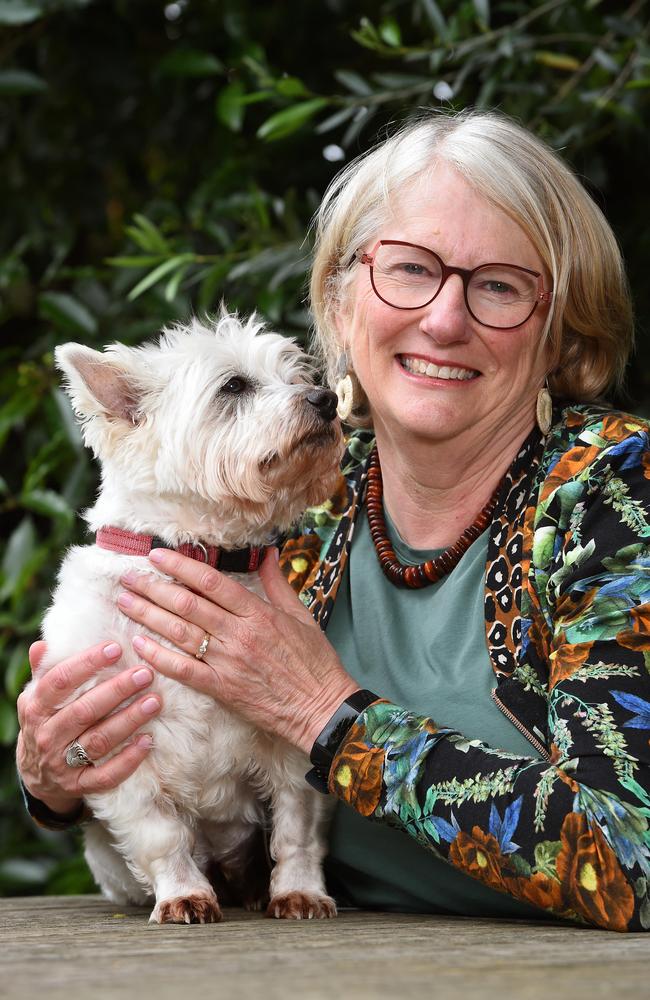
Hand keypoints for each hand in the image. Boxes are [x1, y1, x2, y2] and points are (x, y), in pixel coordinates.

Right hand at [16, 640, 160, 816]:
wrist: (36, 776)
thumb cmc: (46, 723)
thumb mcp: (37, 697)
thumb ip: (44, 671)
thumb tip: (43, 642)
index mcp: (36, 708)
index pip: (60, 681)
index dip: (87, 664)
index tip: (115, 648)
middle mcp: (47, 736)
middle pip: (84, 711)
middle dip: (117, 691)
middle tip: (145, 673)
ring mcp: (62, 764)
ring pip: (99, 741)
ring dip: (129, 721)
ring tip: (154, 701)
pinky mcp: (79, 786)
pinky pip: (106, 776)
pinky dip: (128, 760)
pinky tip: (148, 741)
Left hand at [117, 548, 359, 753]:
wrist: (321, 707)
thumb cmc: (314, 662)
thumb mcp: (301, 615)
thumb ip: (277, 583)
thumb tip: (266, 552)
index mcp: (259, 613)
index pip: (212, 582)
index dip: (182, 566)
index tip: (158, 555)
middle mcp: (239, 634)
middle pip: (188, 604)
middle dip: (154, 588)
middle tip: (128, 576)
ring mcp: (228, 662)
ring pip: (180, 633)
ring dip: (148, 615)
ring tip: (125, 601)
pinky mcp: (222, 689)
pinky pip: (184, 670)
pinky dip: (159, 656)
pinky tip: (139, 643)